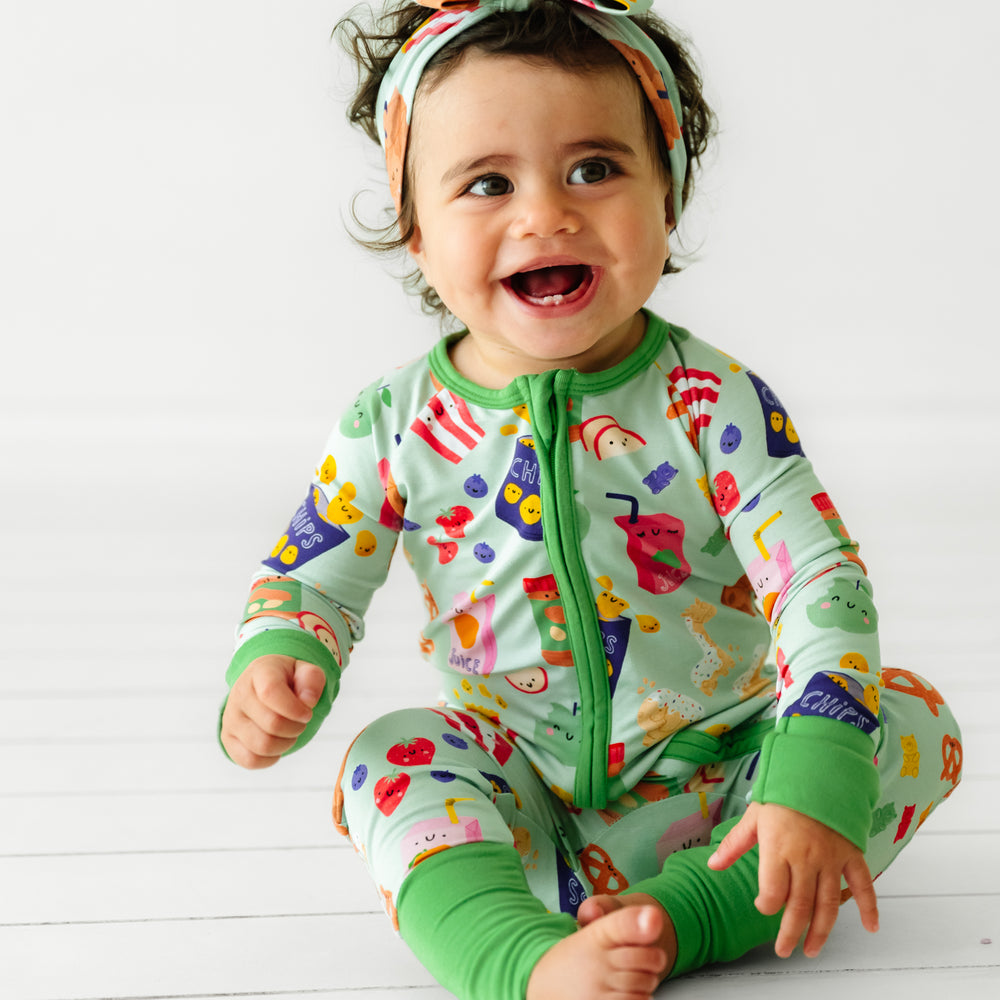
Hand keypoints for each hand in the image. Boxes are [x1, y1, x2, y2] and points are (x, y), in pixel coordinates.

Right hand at [220, 654, 325, 768]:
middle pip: (273, 724)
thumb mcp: (305, 671)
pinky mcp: (227, 739)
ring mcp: (230, 718)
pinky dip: (270, 758)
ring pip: (263, 746)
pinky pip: (250, 760)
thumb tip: (308, 701)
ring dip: (285, 744)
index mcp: (259, 672)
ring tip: (289, 732)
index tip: (307, 713)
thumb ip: (312, 680)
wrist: (263, 686)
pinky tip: (276, 743)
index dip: (295, 708)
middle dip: (296, 727)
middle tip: (300, 722)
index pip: (271, 693)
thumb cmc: (287, 680)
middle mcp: (239, 694)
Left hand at [707, 802, 877, 957]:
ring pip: (828, 904)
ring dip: (821, 932)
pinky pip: (863, 885)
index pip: (772, 892)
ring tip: (812, 950)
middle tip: (784, 950)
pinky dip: (870, 907)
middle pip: (799, 906)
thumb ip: (735, 844)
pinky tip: (871, 928)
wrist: (818, 770)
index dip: (766, 905)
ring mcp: (831, 858)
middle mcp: (806, 858)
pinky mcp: (851, 854)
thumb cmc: (783, 793)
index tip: (763, 907)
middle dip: (791, 933)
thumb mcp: (754, 815)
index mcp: (778, 848)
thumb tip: (713, 865)